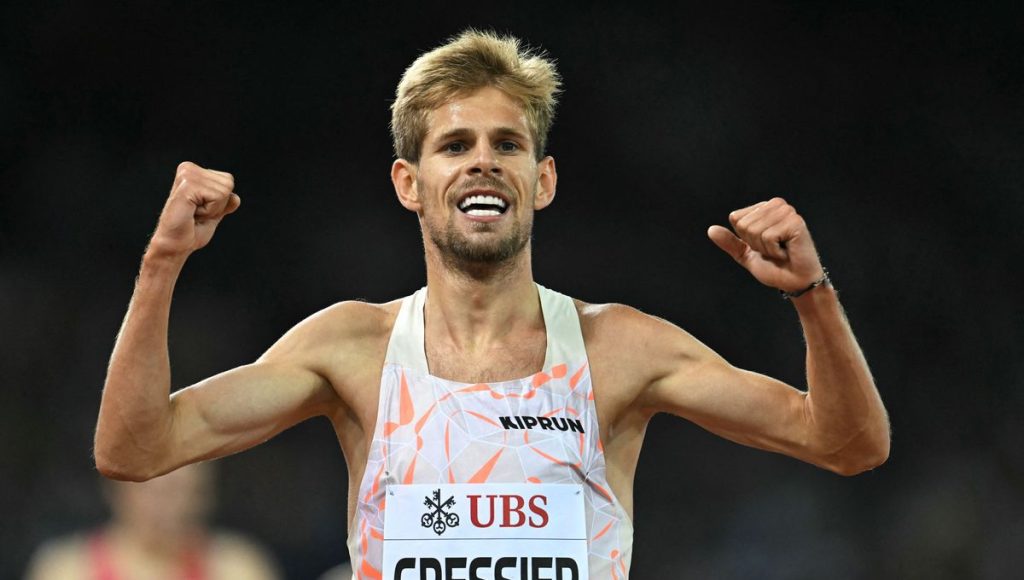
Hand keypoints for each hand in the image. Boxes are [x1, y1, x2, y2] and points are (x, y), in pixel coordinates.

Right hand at [147, 161, 239, 258]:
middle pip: (228, 183)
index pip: (228, 180)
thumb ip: (225, 203)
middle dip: (218, 204)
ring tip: (194, 213)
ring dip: (213, 208)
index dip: (220, 201)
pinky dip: (210, 211)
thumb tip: (236, 198)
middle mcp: (188, 169)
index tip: (200, 209)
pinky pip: (218, 197)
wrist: (175, 245)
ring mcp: (187, 175)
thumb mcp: (213, 214)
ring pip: (225, 190)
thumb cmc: (191, 230)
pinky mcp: (187, 185)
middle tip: (197, 213)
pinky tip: (192, 213)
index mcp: (193, 171)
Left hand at [707, 197, 823, 292]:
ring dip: (765, 248)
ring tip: (780, 251)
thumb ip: (730, 242)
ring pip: (754, 230)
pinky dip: (774, 251)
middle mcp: (776, 205)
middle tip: (773, 250)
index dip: (745, 239)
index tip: (763, 246)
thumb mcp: (746, 254)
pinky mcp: (795, 221)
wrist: (794, 282)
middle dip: (755, 244)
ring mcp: (787, 212)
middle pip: (744, 225)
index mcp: (763, 208)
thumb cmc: (774, 267)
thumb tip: (711, 230)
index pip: (736, 218)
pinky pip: (768, 236)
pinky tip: (787, 251)